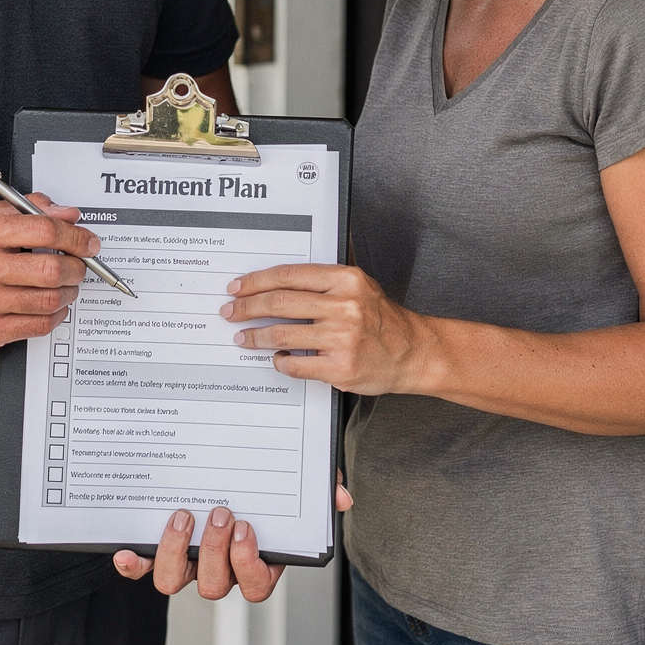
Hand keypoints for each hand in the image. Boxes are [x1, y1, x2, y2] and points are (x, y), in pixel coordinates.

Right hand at [0, 195, 99, 352]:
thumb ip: (26, 211)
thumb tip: (66, 214)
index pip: (43, 230)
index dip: (75, 236)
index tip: (87, 242)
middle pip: (50, 269)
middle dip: (77, 267)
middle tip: (80, 265)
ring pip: (48, 301)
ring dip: (69, 292)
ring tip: (66, 284)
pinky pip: (37, 326)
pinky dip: (54, 315)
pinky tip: (52, 306)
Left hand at [112, 481, 353, 598]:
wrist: (222, 473)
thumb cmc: (264, 489)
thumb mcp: (295, 487)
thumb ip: (321, 490)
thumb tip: (340, 498)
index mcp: (255, 562)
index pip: (255, 584)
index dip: (247, 563)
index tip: (245, 528)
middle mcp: (219, 570)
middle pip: (212, 585)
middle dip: (214, 551)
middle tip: (218, 512)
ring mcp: (186, 564)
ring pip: (175, 582)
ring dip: (176, 551)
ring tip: (183, 514)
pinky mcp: (157, 553)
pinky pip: (143, 570)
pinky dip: (134, 564)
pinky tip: (126, 548)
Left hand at [223, 265, 434, 393]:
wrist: (414, 353)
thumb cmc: (384, 320)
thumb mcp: (360, 286)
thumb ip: (325, 280)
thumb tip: (276, 281)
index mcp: (346, 280)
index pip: (289, 276)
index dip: (256, 281)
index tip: (238, 288)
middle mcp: (344, 306)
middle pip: (279, 302)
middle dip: (247, 307)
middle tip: (230, 312)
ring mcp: (342, 338)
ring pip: (282, 334)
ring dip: (255, 337)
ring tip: (243, 338)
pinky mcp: (341, 367)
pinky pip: (296, 364)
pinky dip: (279, 361)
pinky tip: (275, 358)